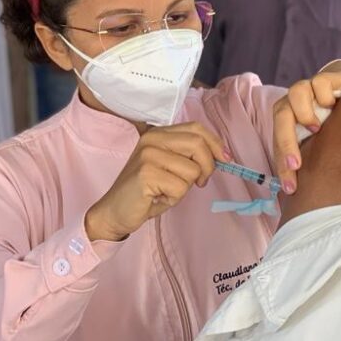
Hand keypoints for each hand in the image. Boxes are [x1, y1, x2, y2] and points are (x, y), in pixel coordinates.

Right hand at [85, 122, 229, 241]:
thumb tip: (221, 155)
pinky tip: (158, 197)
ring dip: (186, 187)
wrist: (115, 211)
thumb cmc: (147, 191)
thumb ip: (189, 156)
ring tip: (167, 190)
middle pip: (198, 144)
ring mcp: (148, 155)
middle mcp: (152, 139)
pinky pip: (180, 187)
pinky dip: (175, 198)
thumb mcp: (170, 167)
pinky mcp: (146, 174)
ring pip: (192, 170)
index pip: (196, 128)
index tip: (226, 159)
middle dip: (208, 167)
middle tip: (200, 182)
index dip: (215, 143)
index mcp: (158, 134)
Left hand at [272, 61, 340, 194]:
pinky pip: (319, 83)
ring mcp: (310, 88)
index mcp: (288, 119)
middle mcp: (294, 103)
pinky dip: (323, 95)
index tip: (291, 188)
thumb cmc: (333, 121)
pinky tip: (334, 106)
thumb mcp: (320, 140)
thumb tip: (299, 191)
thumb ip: (310, 156)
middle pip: (280, 117)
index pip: (278, 142)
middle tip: (296, 164)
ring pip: (295, 92)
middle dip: (286, 144)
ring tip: (318, 128)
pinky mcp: (327, 77)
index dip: (282, 165)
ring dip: (303, 113)